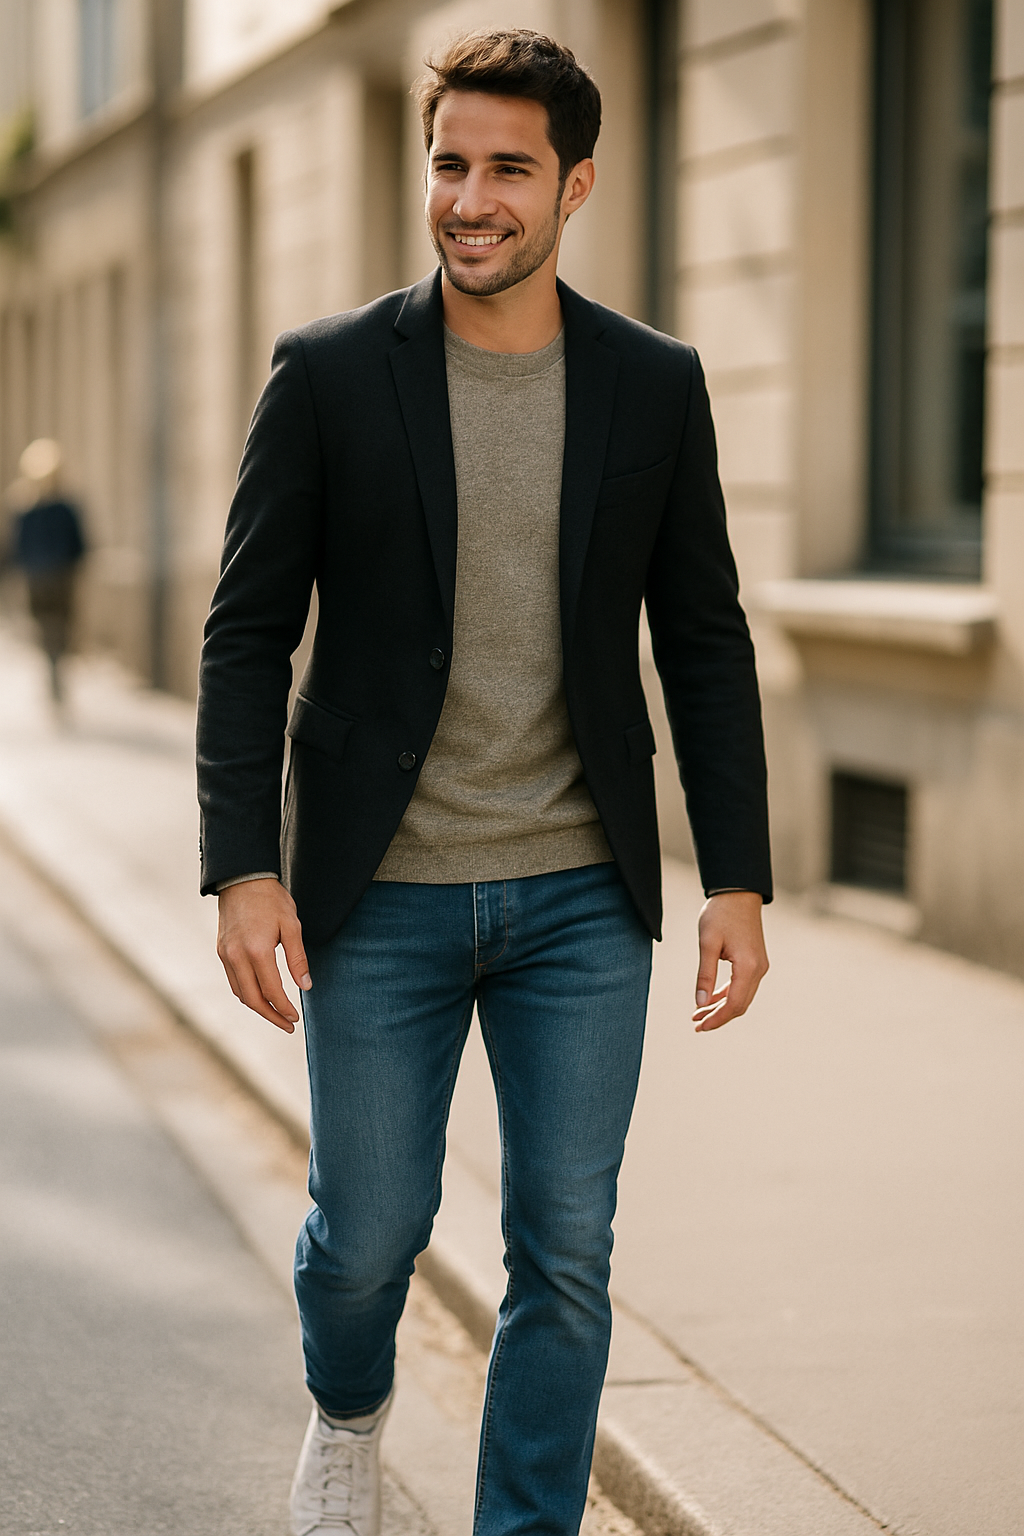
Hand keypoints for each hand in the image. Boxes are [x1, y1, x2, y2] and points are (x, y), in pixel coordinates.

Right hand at [216, 878, 310, 1031]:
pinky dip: (247, 993)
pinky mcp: (221, 951)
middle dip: (271, 1016)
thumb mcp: (292, 926)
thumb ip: (297, 958)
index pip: (272, 990)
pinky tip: (261, 996)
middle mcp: (236, 956)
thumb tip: (305, 986)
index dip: (285, 1008)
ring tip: (276, 1014)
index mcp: (257, 950)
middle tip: (288, 1025)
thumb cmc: (271, 900)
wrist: (242, 879)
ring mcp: (225, 955)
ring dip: (258, 1008)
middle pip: (252, 999)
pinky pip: (233, 981)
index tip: (296, 1018)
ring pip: (240, 993)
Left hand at [693, 891, 767, 1031]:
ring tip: (698, 1014)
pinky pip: (742, 985)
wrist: (738, 894)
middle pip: (740, 1005)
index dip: (717, 1019)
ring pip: (741, 997)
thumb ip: (705, 975)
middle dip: (718, 1017)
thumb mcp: (707, 944)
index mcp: (748, 967)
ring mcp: (759, 966)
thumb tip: (700, 1003)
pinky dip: (727, 994)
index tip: (699, 1026)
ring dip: (721, 1007)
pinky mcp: (756, 961)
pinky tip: (710, 998)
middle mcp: (758, 969)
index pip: (734, 1004)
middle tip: (695, 1024)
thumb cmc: (720, 914)